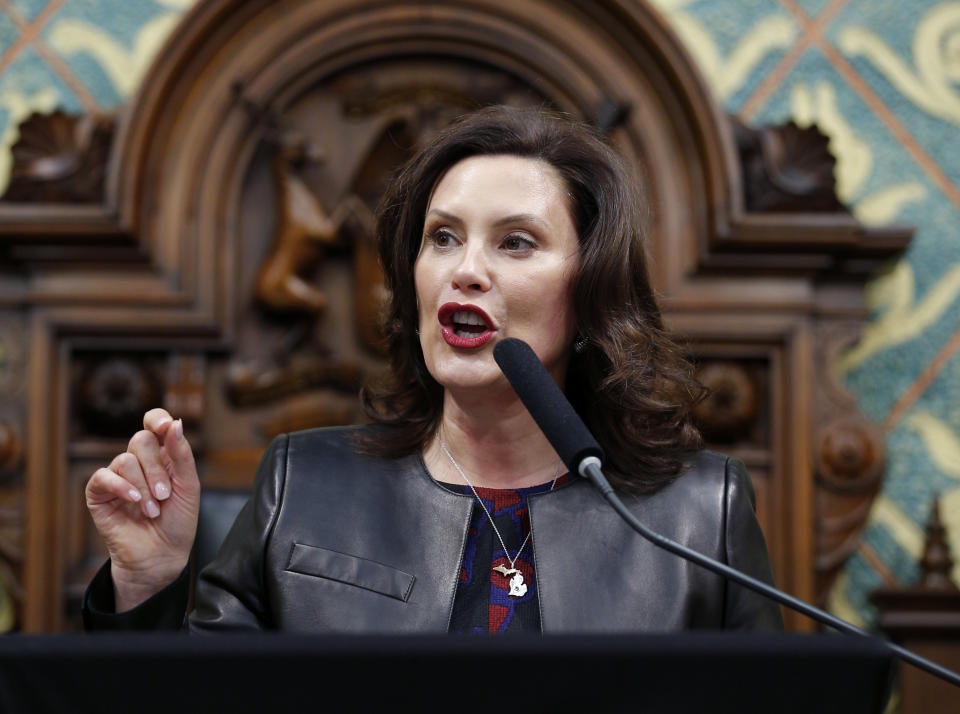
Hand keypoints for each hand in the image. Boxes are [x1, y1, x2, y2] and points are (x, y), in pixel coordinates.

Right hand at [85, 408, 200, 611]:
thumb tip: (174, 423)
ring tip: (152, 510)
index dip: (157, 419)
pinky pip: (103, 476)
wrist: (162, 556)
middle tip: (165, 495)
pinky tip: (133, 500)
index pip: (153, 423)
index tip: (165, 427)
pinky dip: (120, 486)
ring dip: (143, 486)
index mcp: (162, 456)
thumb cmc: (178, 521)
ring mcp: (118, 477)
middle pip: (140, 440)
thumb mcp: (188, 486)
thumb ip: (181, 454)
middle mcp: (139, 462)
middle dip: (155, 468)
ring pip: (125, 460)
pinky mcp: (99, 494)